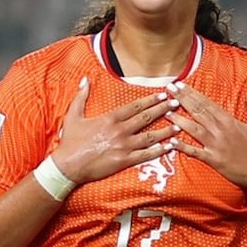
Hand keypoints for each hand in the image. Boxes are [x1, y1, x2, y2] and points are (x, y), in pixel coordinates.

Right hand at [52, 78, 179, 183]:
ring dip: (166, 130)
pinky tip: (169, 147)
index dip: (151, 99)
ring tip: (178, 125)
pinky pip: (146, 155)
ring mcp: (124, 146)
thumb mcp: (73, 115)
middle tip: (176, 104)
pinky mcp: (124, 161)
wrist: (67, 165)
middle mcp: (120, 130)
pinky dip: (159, 150)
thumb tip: (85, 80)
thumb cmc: (70, 141)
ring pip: (150, 136)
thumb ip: (81, 96)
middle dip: (163, 109)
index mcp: (110, 118)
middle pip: (146, 118)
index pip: (135, 106)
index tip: (163, 94)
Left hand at [165, 81, 246, 188]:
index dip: (192, 92)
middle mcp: (220, 130)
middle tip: (169, 89)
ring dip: (179, 120)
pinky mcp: (214, 159)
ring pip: (194, 129)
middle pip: (198, 111)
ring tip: (165, 111)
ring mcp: (216, 144)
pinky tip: (171, 141)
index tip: (180, 84)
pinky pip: (195, 152)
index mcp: (228, 120)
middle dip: (182, 99)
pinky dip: (183, 146)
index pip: (206, 102)